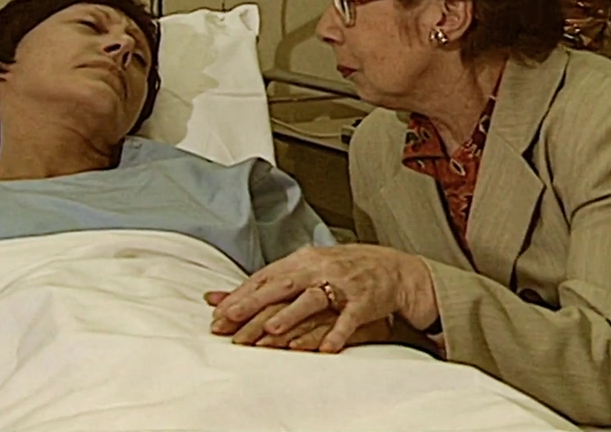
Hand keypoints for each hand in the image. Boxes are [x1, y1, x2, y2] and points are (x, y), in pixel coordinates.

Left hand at [207, 244, 436, 352]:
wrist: (392, 268)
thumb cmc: (341, 270)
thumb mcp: (304, 269)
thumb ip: (266, 284)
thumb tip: (218, 298)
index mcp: (302, 260)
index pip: (266, 277)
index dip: (242, 294)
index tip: (218, 312)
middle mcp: (319, 269)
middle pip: (282, 286)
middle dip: (255, 303)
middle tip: (232, 319)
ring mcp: (342, 284)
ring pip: (312, 299)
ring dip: (291, 315)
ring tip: (272, 331)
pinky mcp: (364, 301)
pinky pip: (349, 318)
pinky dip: (338, 334)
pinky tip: (326, 349)